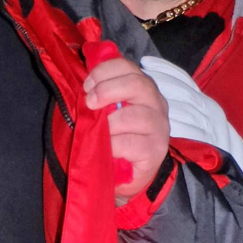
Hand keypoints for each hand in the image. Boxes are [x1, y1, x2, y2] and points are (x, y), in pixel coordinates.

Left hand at [82, 51, 169, 205]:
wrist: (127, 176)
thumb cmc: (114, 139)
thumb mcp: (106, 112)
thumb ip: (100, 95)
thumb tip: (83, 84)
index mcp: (142, 88)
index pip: (127, 67)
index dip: (104, 71)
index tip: (87, 85)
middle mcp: (156, 103)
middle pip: (137, 84)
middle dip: (107, 90)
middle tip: (90, 103)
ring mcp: (159, 127)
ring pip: (135, 115)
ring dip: (109, 122)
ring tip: (99, 132)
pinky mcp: (155, 150)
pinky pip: (131, 143)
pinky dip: (113, 145)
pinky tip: (106, 149)